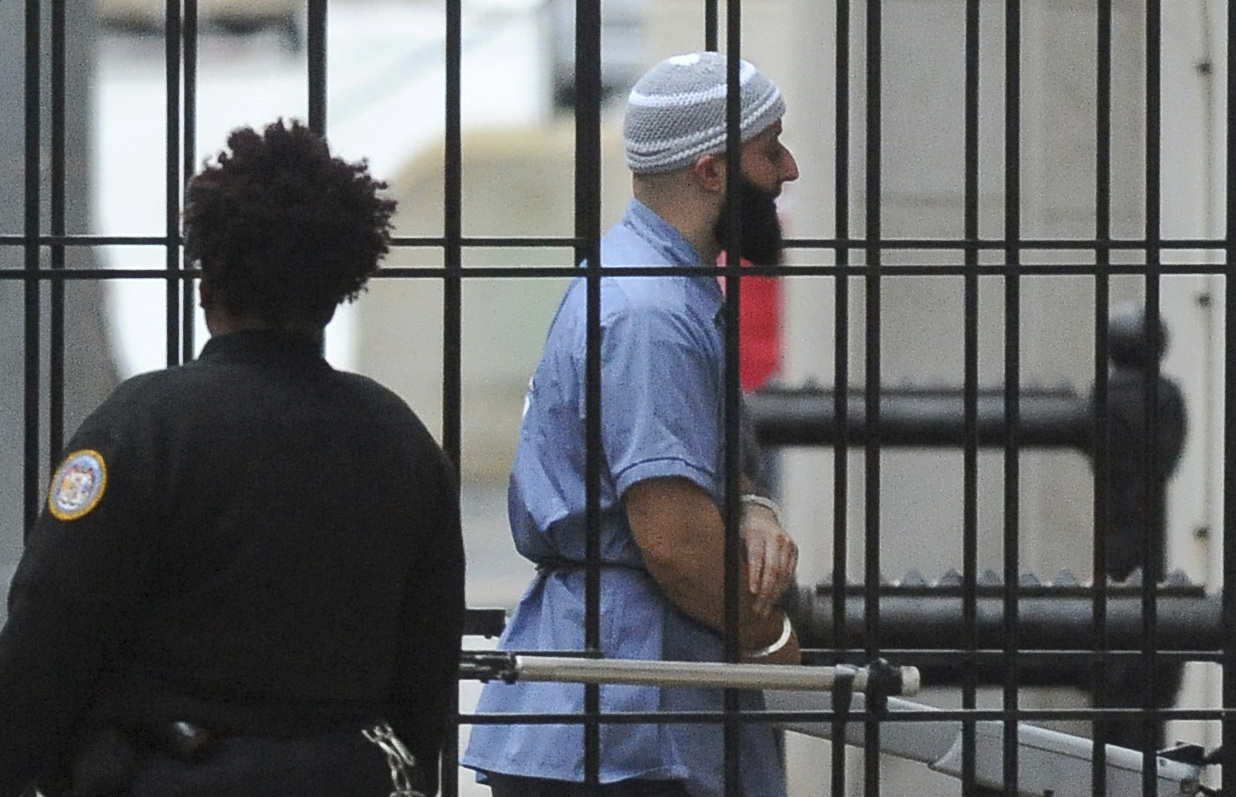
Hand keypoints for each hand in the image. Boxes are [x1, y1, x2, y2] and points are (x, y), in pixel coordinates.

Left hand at [740, 501, 797, 618]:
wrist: (760, 514)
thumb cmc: (744, 529)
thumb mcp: (736, 540)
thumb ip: (739, 560)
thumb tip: (737, 585)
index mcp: (757, 533)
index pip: (757, 557)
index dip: (755, 576)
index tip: (752, 592)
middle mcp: (775, 538)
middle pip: (773, 570)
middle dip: (766, 593)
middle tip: (758, 609)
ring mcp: (787, 544)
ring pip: (783, 574)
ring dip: (774, 595)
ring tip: (764, 609)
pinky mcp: (794, 550)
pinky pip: (789, 573)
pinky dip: (781, 588)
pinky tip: (774, 598)